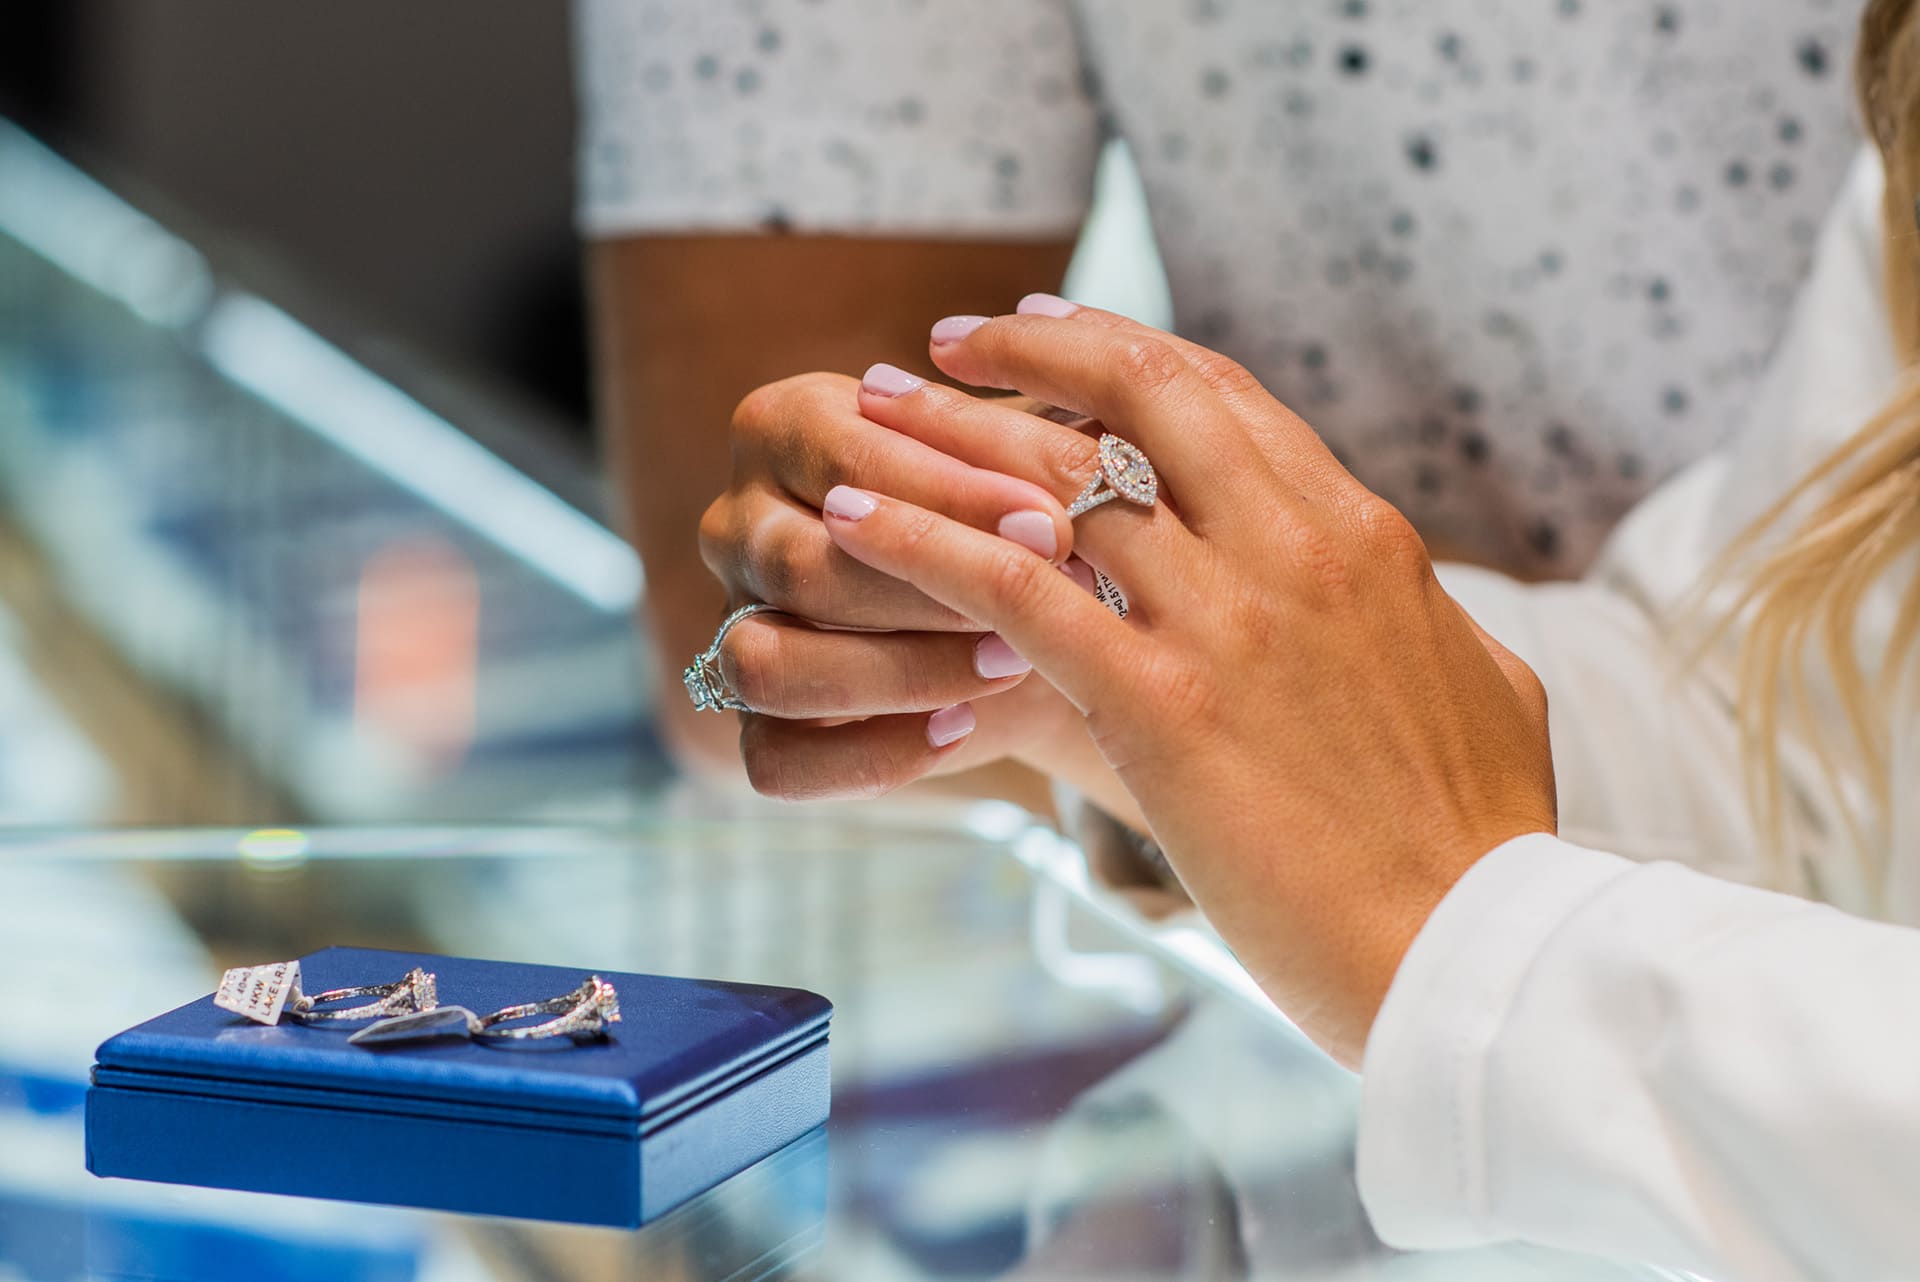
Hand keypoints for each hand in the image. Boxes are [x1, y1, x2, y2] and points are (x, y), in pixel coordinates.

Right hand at [700, 370, 1133, 810]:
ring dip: (898, 671)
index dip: (950, 498)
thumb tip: (1073, 469)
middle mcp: (735, 522)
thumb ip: (1031, 451)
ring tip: (1012, 662)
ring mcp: (731, 624)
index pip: (844, 460)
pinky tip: (960, 727)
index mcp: (781, 425)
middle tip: (1044, 603)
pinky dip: (870, 752)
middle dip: (930, 591)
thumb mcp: (1027, 462)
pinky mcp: (753, 722)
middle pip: (799, 565)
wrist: (1037, 613)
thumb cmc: (1022, 512)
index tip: (1054, 525)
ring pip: (768, 664)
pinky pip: (775, 759)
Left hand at [820, 298, 1557, 1064]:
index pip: (1224, 399)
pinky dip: (923, 544)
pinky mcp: (1164, 704)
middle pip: (1142, 393)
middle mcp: (1295, 548)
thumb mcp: (1475, 682)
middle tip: (950, 342)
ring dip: (949, 434)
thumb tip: (1403, 597)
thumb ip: (1415, 618)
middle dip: (1033, 347)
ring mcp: (1229, 620)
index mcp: (1362, 538)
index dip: (1124, 352)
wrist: (1481, 948)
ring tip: (869, 408)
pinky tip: (854, 521)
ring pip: (1061, 476)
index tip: (1051, 334)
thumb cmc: (1479, 837)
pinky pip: (1015, 590)